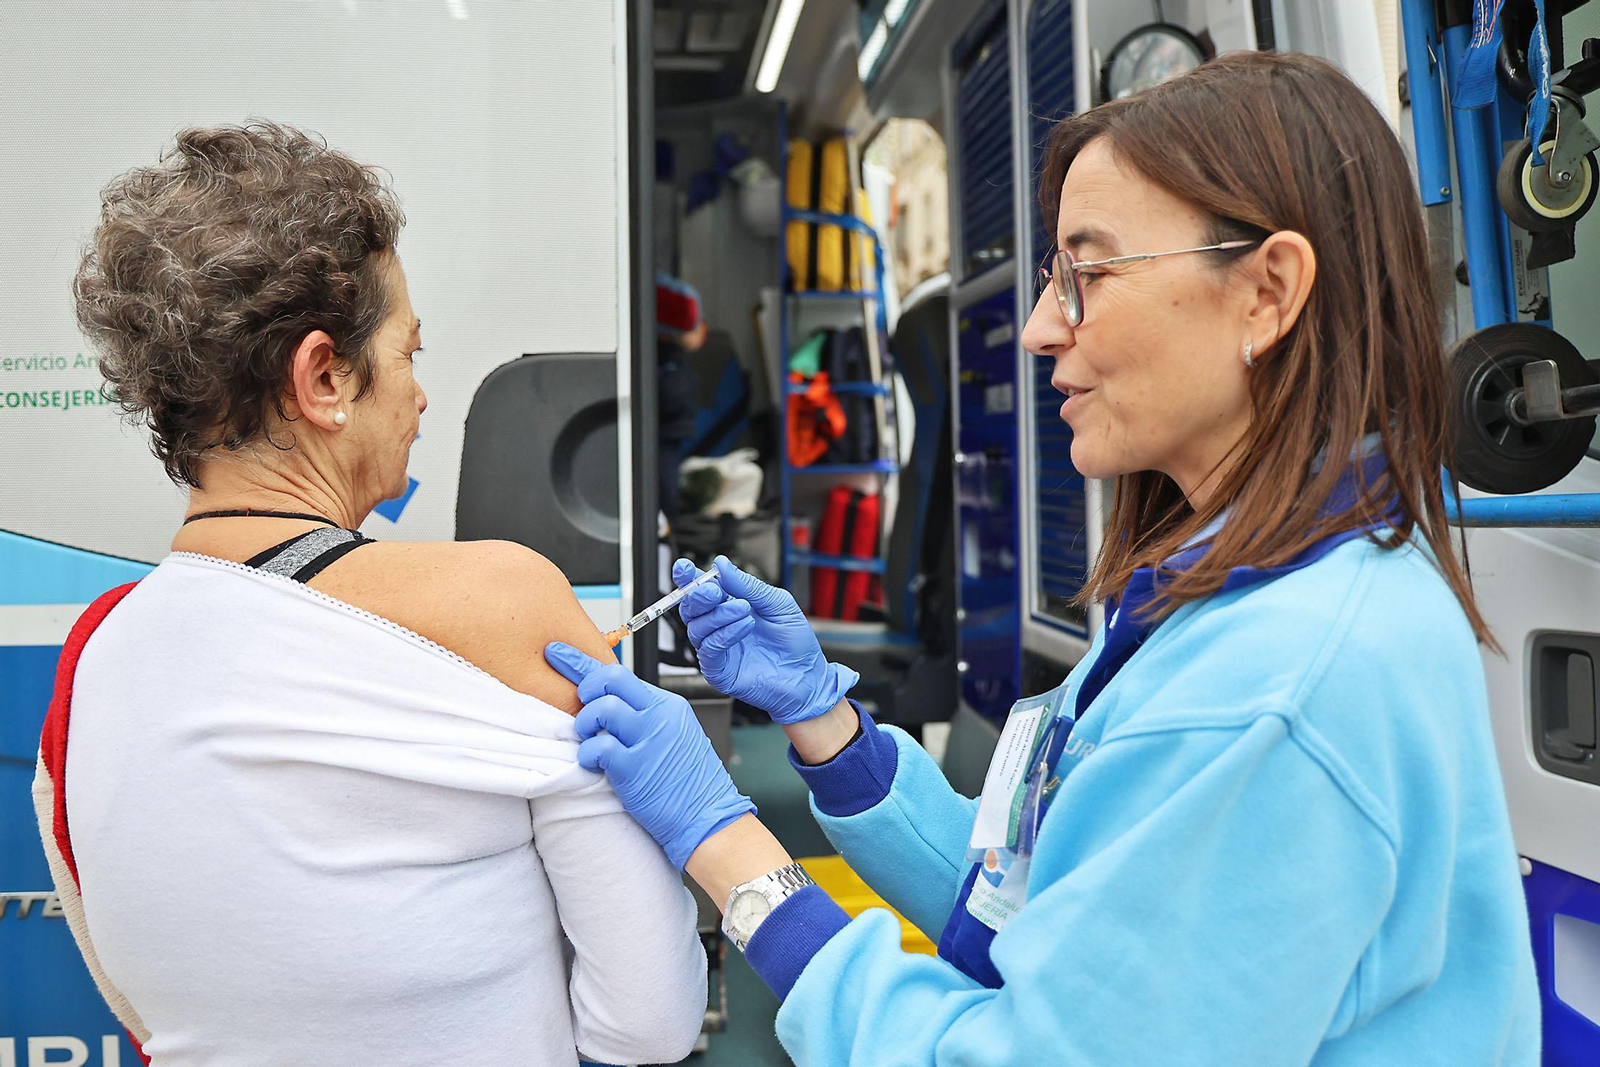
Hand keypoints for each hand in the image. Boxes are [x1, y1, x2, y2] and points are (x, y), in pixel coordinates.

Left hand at [544, 642, 754, 869]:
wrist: (707, 818)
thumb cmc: (688, 782)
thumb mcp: (675, 736)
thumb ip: (646, 716)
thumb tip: (607, 703)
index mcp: (667, 705)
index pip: (620, 673)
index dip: (581, 662)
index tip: (556, 654)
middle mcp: (659, 716)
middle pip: (611, 678)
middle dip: (586, 688)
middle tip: (583, 708)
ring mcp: (648, 740)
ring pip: (602, 708)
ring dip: (584, 723)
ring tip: (588, 739)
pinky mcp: (635, 768)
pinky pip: (598, 747)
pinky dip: (588, 754)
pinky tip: (594, 763)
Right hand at [672, 556, 856, 724]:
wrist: (808, 677)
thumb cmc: (795, 643)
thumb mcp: (777, 604)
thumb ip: (749, 585)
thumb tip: (721, 565)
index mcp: (729, 606)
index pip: (701, 590)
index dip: (688, 578)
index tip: (684, 568)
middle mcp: (718, 627)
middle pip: (691, 608)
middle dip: (698, 595)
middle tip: (714, 591)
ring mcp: (717, 649)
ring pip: (697, 627)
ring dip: (718, 614)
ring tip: (744, 609)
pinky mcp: (719, 670)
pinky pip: (709, 649)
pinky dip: (724, 634)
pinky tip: (744, 626)